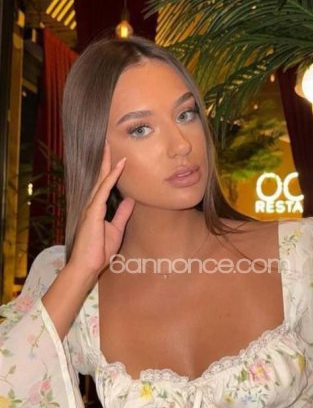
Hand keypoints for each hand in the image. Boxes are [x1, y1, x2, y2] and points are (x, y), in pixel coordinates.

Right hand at [68, 141, 134, 277]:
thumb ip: (122, 214)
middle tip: (108, 142)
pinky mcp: (92, 212)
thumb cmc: (99, 251)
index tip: (116, 156)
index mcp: (96, 209)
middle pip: (100, 178)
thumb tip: (130, 201)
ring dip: (106, 163)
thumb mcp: (116, 229)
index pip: (104, 185)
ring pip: (100, 180)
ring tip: (110, 147)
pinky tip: (117, 167)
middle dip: (104, 160)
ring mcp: (90, 207)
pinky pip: (103, 190)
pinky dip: (111, 178)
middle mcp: (91, 204)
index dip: (110, 170)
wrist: (88, 266)